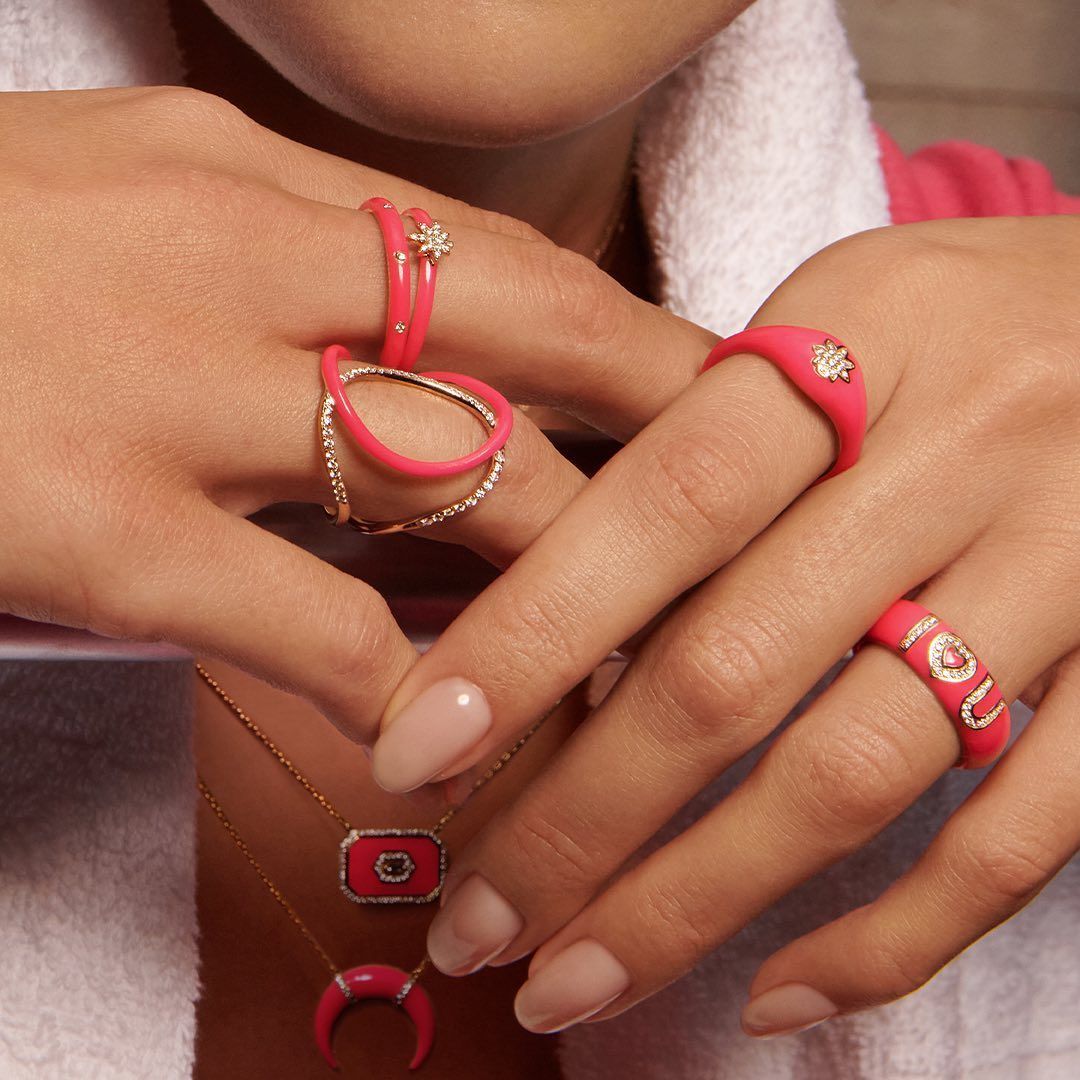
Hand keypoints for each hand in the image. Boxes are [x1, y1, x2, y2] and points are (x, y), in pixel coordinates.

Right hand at [0, 87, 713, 742]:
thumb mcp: (109, 192)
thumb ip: (251, 250)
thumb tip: (373, 317)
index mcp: (236, 170)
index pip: (485, 249)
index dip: (611, 325)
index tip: (686, 382)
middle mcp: (239, 254)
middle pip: (534, 327)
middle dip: (668, 413)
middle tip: (758, 487)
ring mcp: (180, 386)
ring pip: (466, 475)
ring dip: (578, 573)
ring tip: (641, 644)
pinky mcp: (108, 525)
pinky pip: (322, 623)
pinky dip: (412, 688)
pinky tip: (447, 731)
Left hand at [375, 216, 1079, 1033]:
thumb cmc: (966, 320)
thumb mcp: (839, 317)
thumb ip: (708, 441)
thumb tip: (546, 601)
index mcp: (861, 334)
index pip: (668, 500)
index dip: (532, 634)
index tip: (417, 750)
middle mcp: (965, 449)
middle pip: (737, 665)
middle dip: (580, 815)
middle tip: (472, 918)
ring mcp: (1070, 562)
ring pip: (855, 772)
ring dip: (692, 900)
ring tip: (569, 978)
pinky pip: (1021, 832)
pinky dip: (891, 933)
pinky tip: (773, 990)